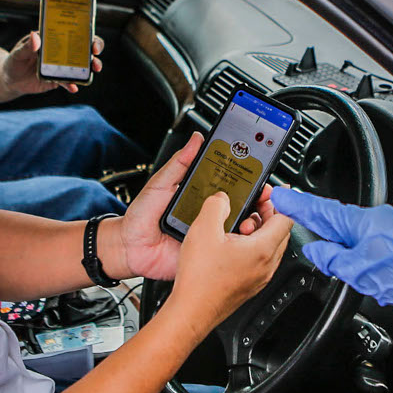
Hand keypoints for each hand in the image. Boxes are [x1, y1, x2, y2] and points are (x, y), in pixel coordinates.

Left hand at [0, 32, 103, 95]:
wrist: (10, 80)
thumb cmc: (13, 61)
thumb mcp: (18, 53)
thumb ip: (28, 46)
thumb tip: (35, 36)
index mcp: (53, 38)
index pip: (73, 32)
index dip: (86, 34)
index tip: (91, 40)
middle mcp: (61, 50)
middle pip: (83, 47)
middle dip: (94, 50)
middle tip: (95, 55)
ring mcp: (61, 65)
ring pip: (80, 65)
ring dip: (88, 69)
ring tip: (91, 73)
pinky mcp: (58, 79)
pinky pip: (68, 81)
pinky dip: (72, 84)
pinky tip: (74, 88)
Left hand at [116, 133, 278, 280]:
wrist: (129, 247)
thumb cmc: (141, 215)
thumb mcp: (161, 183)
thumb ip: (180, 163)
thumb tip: (196, 139)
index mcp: (201, 195)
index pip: (230, 185)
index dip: (247, 180)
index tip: (259, 174)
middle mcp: (209, 214)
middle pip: (241, 206)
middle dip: (257, 201)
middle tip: (263, 196)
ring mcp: (210, 235)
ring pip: (238, 228)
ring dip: (251, 222)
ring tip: (252, 218)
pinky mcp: (206, 253)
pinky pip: (227, 251)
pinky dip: (238, 246)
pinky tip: (240, 238)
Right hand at [168, 191, 293, 330]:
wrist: (190, 312)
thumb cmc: (199, 279)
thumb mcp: (203, 229)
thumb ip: (216, 204)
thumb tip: (223, 198)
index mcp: (263, 249)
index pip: (287, 217)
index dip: (281, 198)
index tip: (272, 190)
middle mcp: (267, 265)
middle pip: (281, 230)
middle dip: (269, 211)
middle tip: (253, 202)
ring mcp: (260, 277)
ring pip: (271, 244)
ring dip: (260, 228)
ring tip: (238, 222)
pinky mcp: (250, 284)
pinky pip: (260, 258)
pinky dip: (253, 244)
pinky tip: (231, 241)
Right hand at [270, 188, 392, 326]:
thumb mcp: (358, 272)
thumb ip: (331, 259)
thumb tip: (316, 250)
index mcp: (361, 222)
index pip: (321, 211)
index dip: (299, 206)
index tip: (283, 197)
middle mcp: (377, 218)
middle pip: (339, 218)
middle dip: (320, 220)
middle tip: (300, 216)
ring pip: (358, 230)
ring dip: (343, 238)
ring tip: (337, 251)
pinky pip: (374, 238)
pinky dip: (362, 245)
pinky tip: (364, 260)